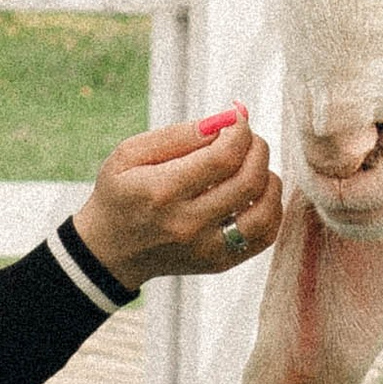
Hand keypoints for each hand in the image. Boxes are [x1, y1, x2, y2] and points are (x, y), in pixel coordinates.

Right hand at [71, 108, 283, 289]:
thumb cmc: (121, 194)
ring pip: (265, 210)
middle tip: (247, 138)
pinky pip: (265, 236)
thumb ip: (177, 135)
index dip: (240, 131)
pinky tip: (257, 193)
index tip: (236, 120)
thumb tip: (224, 121)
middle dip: (257, 148)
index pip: (222, 157)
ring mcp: (206, 248)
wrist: (110, 251)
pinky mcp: (219, 263)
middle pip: (248, 181)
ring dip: (269, 178)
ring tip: (253, 165)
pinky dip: (271, 208)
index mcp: (162, 192)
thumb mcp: (130, 154)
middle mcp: (187, 224)